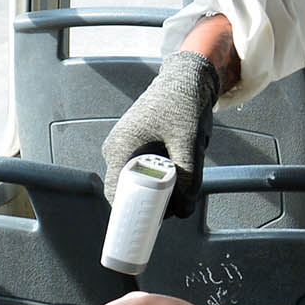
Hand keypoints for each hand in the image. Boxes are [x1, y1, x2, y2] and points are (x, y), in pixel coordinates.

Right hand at [100, 48, 219, 216]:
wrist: (187, 79)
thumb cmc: (182, 103)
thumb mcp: (187, 143)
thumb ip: (188, 177)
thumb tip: (184, 210)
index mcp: (120, 149)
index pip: (116, 195)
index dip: (131, 214)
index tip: (150, 225)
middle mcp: (118, 151)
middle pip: (129, 192)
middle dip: (153, 203)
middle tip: (178, 203)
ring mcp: (127, 149)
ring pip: (141, 183)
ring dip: (161, 189)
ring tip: (183, 176)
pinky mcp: (139, 147)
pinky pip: (146, 172)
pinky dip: (163, 177)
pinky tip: (180, 169)